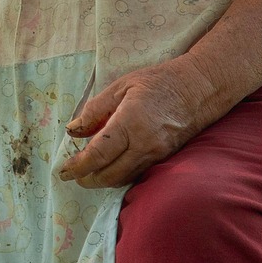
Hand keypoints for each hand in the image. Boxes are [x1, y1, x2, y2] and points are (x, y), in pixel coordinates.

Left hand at [59, 59, 223, 187]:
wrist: (197, 89)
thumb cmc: (157, 82)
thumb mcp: (120, 87)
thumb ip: (94, 110)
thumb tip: (73, 130)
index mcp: (130, 123)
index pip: (98, 154)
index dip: (78, 166)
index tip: (63, 170)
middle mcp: (144, 144)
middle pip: (109, 174)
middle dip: (87, 179)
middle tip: (72, 174)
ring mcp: (156, 154)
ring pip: (123, 178)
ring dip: (102, 180)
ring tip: (87, 173)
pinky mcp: (164, 159)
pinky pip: (136, 174)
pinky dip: (119, 175)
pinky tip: (110, 168)